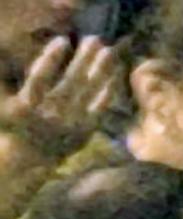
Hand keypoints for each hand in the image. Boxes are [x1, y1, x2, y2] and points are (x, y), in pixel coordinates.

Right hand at [0, 33, 123, 159]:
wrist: (33, 156)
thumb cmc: (19, 123)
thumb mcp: (10, 104)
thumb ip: (25, 83)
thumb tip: (9, 54)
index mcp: (28, 106)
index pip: (39, 78)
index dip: (51, 58)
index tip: (62, 40)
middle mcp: (51, 115)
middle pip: (71, 82)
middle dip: (83, 59)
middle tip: (94, 39)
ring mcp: (70, 124)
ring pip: (88, 92)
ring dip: (99, 70)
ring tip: (108, 50)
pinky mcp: (85, 131)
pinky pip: (99, 108)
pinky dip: (107, 92)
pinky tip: (114, 76)